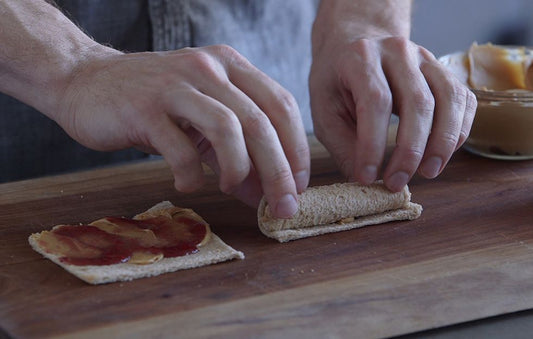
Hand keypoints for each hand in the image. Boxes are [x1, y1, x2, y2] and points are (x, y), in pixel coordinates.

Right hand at [54, 45, 309, 216]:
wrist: (87, 83)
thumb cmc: (155, 106)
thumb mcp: (203, 120)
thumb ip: (236, 151)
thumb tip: (266, 195)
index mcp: (230, 66)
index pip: (280, 104)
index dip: (296, 149)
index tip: (298, 185)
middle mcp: (208, 69)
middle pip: (260, 121)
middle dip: (279, 171)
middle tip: (284, 206)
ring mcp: (175, 85)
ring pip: (228, 128)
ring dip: (239, 169)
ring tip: (231, 188)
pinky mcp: (144, 107)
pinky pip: (181, 148)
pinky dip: (192, 174)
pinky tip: (188, 183)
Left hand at [309, 2, 476, 191]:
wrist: (354, 42)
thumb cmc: (336, 81)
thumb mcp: (325, 110)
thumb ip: (341, 143)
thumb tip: (363, 180)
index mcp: (360, 58)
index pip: (376, 102)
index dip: (373, 144)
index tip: (367, 176)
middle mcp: (397, 51)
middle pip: (418, 102)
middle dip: (410, 150)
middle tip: (397, 182)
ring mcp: (425, 58)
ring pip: (448, 99)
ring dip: (442, 143)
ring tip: (427, 173)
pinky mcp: (443, 69)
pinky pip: (463, 100)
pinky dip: (458, 131)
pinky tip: (443, 154)